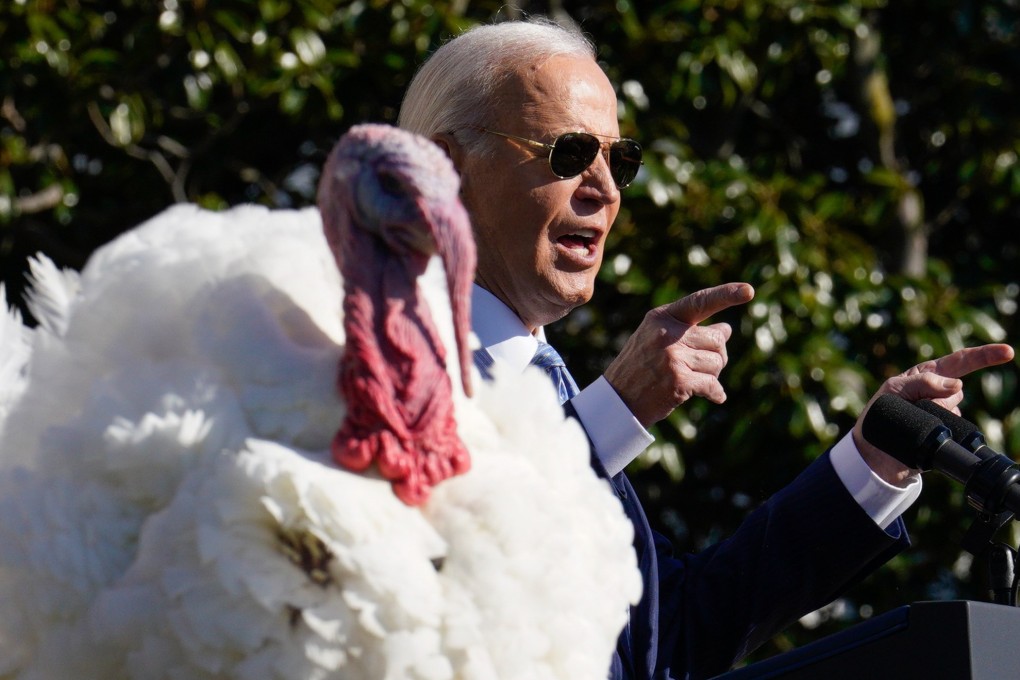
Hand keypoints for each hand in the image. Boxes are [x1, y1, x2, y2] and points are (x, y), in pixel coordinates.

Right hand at [604, 282, 754, 427]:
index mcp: (662, 317)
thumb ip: (689, 331)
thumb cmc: (641, 366)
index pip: (699, 302)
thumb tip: (726, 329)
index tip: (749, 291)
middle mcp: (668, 333)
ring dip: (711, 374)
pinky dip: (716, 393)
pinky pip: (713, 384)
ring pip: (717, 363)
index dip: (726, 295)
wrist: (618, 399)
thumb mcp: (658, 338)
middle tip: (701, 366)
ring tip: (690, 379)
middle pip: (717, 340)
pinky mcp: (678, 381)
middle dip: (716, 355)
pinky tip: (713, 395)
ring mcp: (673, 357)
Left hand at [853, 343, 1015, 484]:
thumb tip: (957, 384)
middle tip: (912, 405)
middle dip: (936, 399)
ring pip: (955, 411)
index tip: (1008, 352)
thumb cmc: (881, 413)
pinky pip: (955, 430)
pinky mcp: (947, 431)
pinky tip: (926, 433)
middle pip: (957, 391)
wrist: (876, 450)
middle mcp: (940, 391)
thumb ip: (923, 382)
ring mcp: (945, 412)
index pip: (961, 360)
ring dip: (935, 415)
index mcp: (929, 374)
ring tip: (913, 420)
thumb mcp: (894, 389)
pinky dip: (942, 431)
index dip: (985, 355)